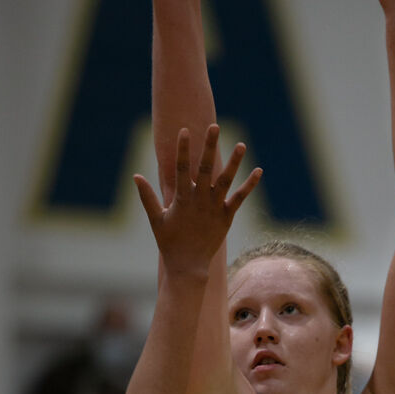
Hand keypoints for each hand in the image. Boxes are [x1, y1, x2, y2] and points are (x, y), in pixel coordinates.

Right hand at [134, 125, 261, 274]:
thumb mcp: (156, 218)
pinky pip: (240, 198)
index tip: (184, 130)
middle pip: (205, 168)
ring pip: (226, 181)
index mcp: (182, 198)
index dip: (182, 149)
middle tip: (214, 127)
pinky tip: (258, 171)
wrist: (189, 266)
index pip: (181, 168)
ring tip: (241, 144)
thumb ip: (147, 196)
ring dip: (234, 162)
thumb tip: (135, 176)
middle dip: (209, 146)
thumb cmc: (170, 242)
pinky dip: (249, 185)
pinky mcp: (227, 217)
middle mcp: (200, 200)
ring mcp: (215, 208)